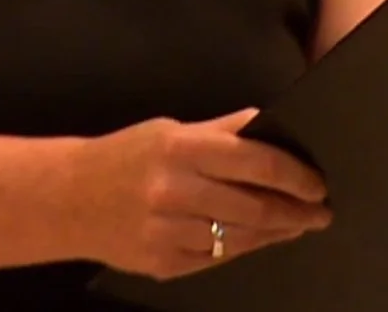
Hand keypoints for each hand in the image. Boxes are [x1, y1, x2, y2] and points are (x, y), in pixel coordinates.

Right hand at [71, 108, 332, 278]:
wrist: (66, 199)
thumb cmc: (125, 156)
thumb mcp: (171, 130)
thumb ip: (223, 131)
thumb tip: (271, 125)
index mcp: (182, 150)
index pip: (256, 162)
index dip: (295, 175)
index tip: (318, 183)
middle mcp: (176, 192)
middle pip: (254, 206)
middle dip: (295, 211)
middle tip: (320, 211)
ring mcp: (168, 232)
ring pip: (239, 238)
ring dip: (276, 233)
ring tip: (298, 225)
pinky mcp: (161, 263)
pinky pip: (215, 259)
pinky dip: (243, 249)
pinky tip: (259, 240)